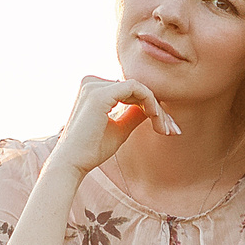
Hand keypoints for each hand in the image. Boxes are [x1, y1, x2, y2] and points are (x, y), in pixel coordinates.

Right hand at [46, 75, 181, 178]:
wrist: (72, 163)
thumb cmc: (92, 150)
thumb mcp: (119, 129)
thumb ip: (134, 115)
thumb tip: (152, 107)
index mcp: (94, 89)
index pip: (130, 91)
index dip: (152, 107)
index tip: (166, 128)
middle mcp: (92, 82)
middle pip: (137, 89)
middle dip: (158, 109)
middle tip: (172, 130)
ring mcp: (95, 85)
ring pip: (140, 88)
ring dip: (157, 108)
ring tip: (165, 129)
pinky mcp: (101, 93)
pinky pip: (137, 89)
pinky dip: (150, 103)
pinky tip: (156, 119)